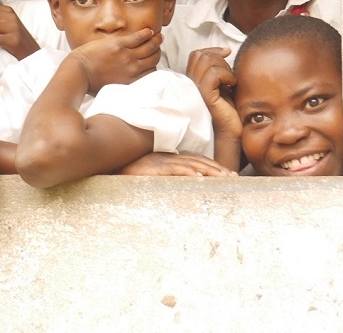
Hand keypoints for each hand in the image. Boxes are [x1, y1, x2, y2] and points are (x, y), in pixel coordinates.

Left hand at [67, 27, 162, 94]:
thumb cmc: (91, 83)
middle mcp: (133, 69)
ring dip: (156, 41)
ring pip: (149, 47)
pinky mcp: (119, 45)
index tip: (153, 60)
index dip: (154, 65)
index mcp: (132, 81)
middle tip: (158, 46)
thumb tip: (129, 88)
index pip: (151, 72)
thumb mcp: (112, 91)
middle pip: (153, 59)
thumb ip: (124, 87)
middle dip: (157, 52)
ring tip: (158, 37)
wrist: (78, 72)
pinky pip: (138, 38)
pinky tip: (148, 31)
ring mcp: (127, 56)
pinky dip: (146, 34)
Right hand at [117, 151, 236, 175]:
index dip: (212, 166)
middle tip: (234, 177)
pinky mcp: (154, 168)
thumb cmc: (127, 174)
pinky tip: (200, 179)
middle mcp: (167, 157)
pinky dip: (188, 173)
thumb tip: (179, 184)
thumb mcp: (149, 174)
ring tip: (224, 178)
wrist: (109, 167)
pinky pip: (174, 170)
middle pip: (198, 161)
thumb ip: (163, 176)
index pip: (196, 159)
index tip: (228, 174)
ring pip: (191, 164)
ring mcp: (161, 161)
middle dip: (217, 169)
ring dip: (209, 171)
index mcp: (168, 158)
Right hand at [185, 47, 240, 140]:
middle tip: (230, 72)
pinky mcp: (204, 96)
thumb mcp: (223, 84)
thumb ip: (219, 69)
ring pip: (206, 62)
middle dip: (219, 58)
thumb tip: (225, 51)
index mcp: (193, 80)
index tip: (227, 52)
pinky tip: (232, 85)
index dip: (212, 49)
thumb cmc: (230, 110)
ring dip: (224, 67)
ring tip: (231, 81)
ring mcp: (196, 90)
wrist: (231, 132)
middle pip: (200, 55)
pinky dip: (226, 75)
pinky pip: (213, 74)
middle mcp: (191, 83)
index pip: (196, 54)